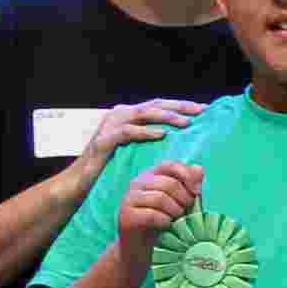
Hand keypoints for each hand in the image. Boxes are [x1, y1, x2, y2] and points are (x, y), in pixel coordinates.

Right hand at [70, 100, 198, 196]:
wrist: (82, 182)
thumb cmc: (112, 167)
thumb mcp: (135, 150)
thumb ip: (152, 140)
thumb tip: (180, 138)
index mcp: (129, 115)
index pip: (159, 105)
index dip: (181, 106)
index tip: (204, 110)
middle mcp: (120, 114)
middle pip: (155, 105)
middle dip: (179, 107)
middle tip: (201, 111)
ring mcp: (111, 125)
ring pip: (143, 114)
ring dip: (166, 117)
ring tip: (186, 123)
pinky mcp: (104, 140)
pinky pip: (128, 132)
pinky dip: (145, 132)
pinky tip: (161, 135)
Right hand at [111, 154, 203, 247]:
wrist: (140, 248)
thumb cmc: (162, 223)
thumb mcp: (179, 202)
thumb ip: (188, 185)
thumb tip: (199, 169)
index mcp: (150, 175)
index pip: (170, 165)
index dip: (187, 175)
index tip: (198, 192)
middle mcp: (137, 183)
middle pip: (168, 183)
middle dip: (184, 198)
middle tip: (187, 211)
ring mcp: (129, 199)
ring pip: (160, 198)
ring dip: (175, 210)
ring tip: (177, 219)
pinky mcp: (126, 217)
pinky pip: (152, 215)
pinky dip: (165, 221)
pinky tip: (167, 225)